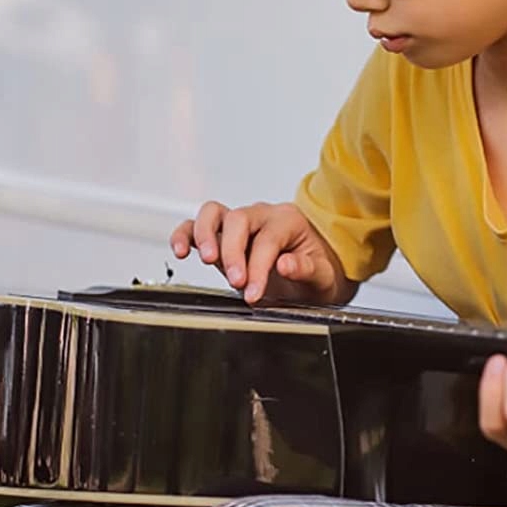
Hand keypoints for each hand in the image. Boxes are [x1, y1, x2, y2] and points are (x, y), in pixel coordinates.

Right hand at [169, 201, 348, 305]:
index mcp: (289, 221)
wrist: (314, 274)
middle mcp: (262, 216)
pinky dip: (185, 234)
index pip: (268, 238)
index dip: (259, 266)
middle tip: (237, 282)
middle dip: (234, 251)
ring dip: (205, 235)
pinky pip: (196, 225)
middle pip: (239, 219)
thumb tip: (285, 264)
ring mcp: (239, 224)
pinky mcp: (221, 236)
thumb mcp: (324, 275)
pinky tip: (181, 250)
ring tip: (207, 260)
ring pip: (214, 213)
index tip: (254, 293)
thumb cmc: (317, 271)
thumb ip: (307, 269)